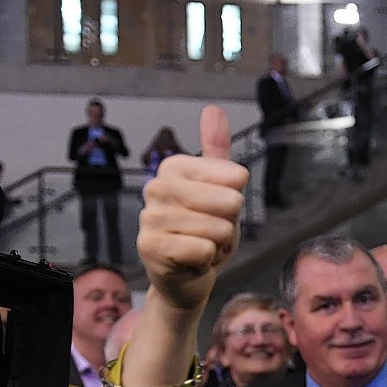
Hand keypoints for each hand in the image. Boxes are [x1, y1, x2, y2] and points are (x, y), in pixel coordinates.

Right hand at [137, 106, 247, 311]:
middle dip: (229, 226)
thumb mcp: (220, 190)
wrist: (187, 278)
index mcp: (174, 166)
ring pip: (218, 229)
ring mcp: (150, 217)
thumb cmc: (204, 232)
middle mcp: (156, 187)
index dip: (236, 201)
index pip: (236, 177)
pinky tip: (191, 261)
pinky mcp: (150, 247)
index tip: (217, 211)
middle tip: (211, 233)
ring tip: (200, 247)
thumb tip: (213, 109)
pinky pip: (204, 250)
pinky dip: (207, 261)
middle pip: (230, 202)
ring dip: (218, 246)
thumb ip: (216, 151)